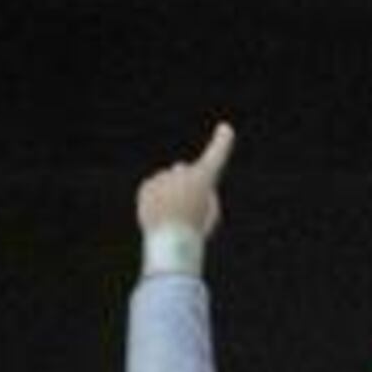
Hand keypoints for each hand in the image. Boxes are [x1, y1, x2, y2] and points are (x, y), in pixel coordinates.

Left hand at [137, 122, 235, 246]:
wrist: (169, 243)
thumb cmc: (195, 230)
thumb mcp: (208, 213)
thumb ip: (202, 194)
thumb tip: (187, 182)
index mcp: (203, 178)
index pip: (216, 154)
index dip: (222, 142)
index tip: (225, 129)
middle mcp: (182, 172)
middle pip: (185, 171)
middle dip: (185, 182)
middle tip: (187, 207)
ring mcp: (163, 177)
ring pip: (168, 182)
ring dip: (170, 196)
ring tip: (172, 218)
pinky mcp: (146, 186)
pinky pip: (154, 190)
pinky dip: (157, 201)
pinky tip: (160, 216)